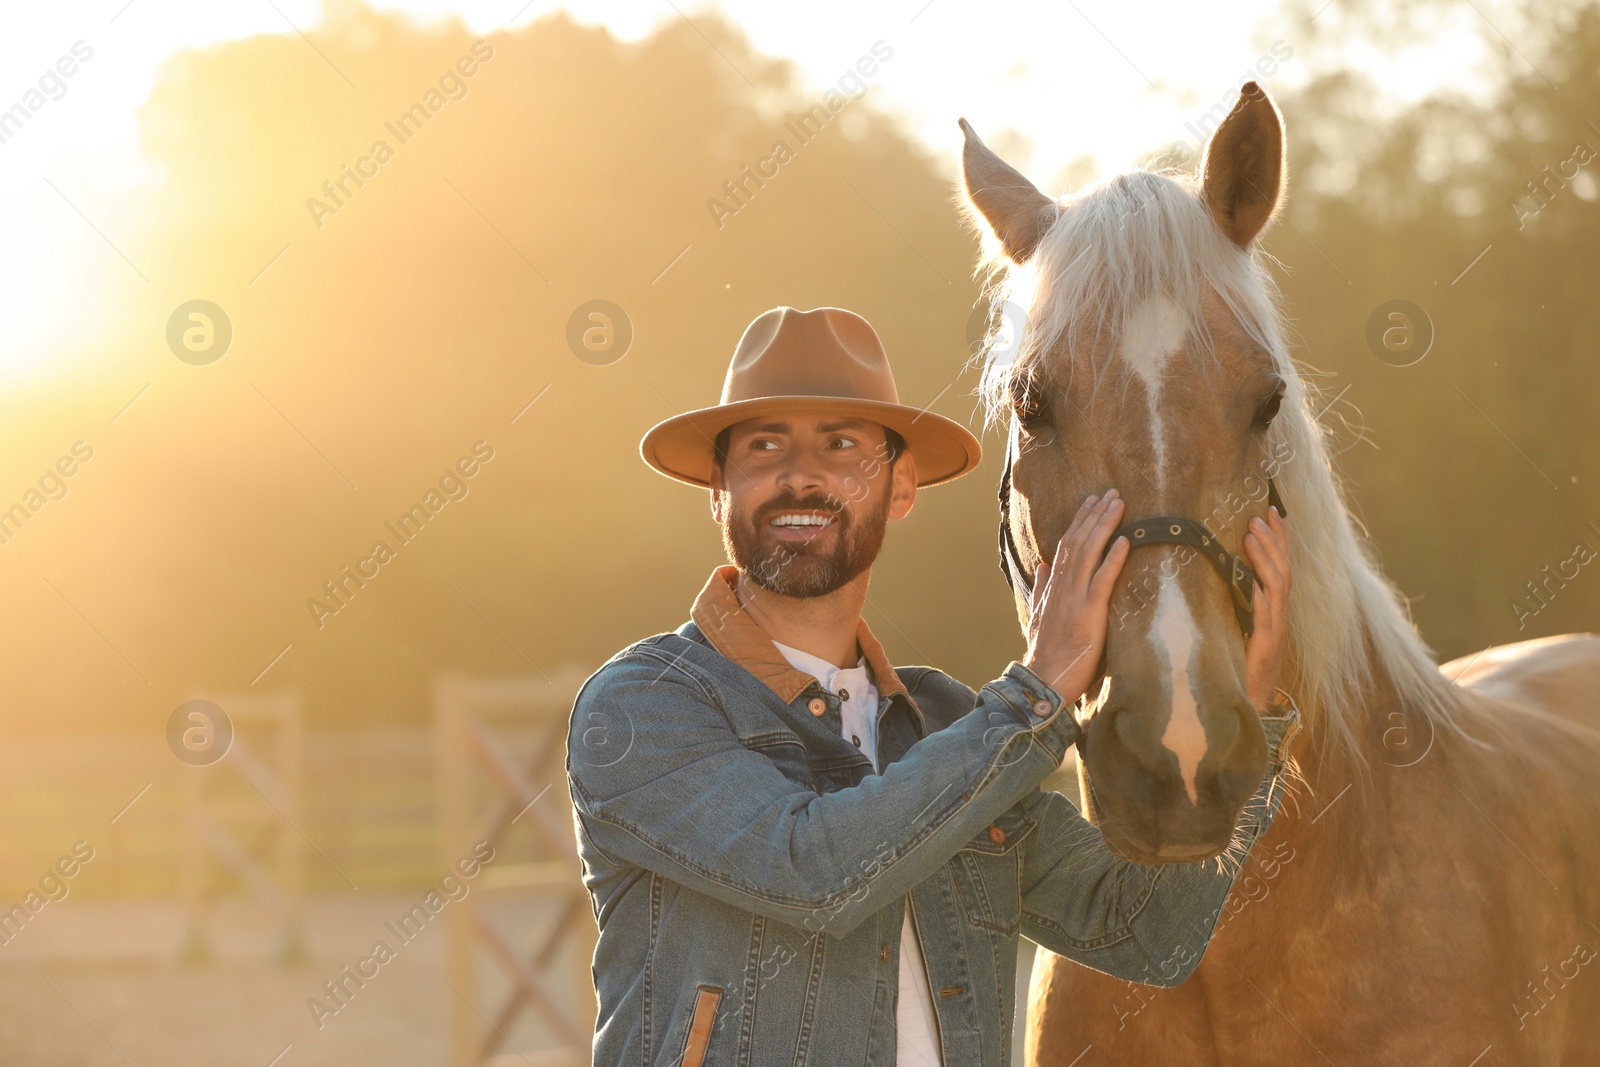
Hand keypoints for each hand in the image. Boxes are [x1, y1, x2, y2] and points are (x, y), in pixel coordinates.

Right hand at [1020, 488, 1129, 707]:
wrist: (1045, 679)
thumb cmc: (1046, 652)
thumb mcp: (1039, 616)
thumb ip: (1041, 589)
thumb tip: (1043, 567)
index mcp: (1053, 587)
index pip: (1066, 545)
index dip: (1079, 521)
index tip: (1090, 502)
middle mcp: (1063, 586)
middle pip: (1079, 541)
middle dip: (1094, 515)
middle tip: (1110, 492)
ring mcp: (1075, 598)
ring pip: (1090, 553)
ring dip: (1105, 526)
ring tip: (1119, 504)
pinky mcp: (1090, 613)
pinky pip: (1103, 580)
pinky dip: (1114, 559)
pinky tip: (1125, 541)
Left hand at [1243, 505, 1290, 712]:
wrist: (1246, 704)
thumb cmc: (1235, 665)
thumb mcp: (1232, 626)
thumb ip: (1229, 601)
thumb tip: (1209, 571)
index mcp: (1271, 607)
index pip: (1278, 564)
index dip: (1277, 538)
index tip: (1269, 510)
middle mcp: (1278, 614)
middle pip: (1283, 568)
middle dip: (1273, 539)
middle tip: (1259, 515)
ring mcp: (1275, 629)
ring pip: (1278, 585)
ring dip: (1266, 557)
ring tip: (1251, 533)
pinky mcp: (1266, 645)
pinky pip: (1266, 614)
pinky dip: (1260, 593)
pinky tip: (1251, 576)